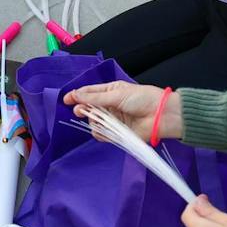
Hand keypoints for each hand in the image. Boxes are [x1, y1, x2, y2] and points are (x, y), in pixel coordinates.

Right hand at [64, 81, 180, 141]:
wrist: (161, 115)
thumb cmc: (142, 99)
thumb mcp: (116, 94)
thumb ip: (94, 98)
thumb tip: (75, 95)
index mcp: (110, 92)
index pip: (89, 92)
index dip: (77, 96)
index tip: (66, 100)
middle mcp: (110, 105)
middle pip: (89, 108)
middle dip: (83, 110)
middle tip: (81, 112)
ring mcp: (113, 120)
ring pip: (94, 122)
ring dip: (94, 122)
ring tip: (99, 121)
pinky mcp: (118, 133)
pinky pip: (102, 135)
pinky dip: (100, 134)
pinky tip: (103, 131)